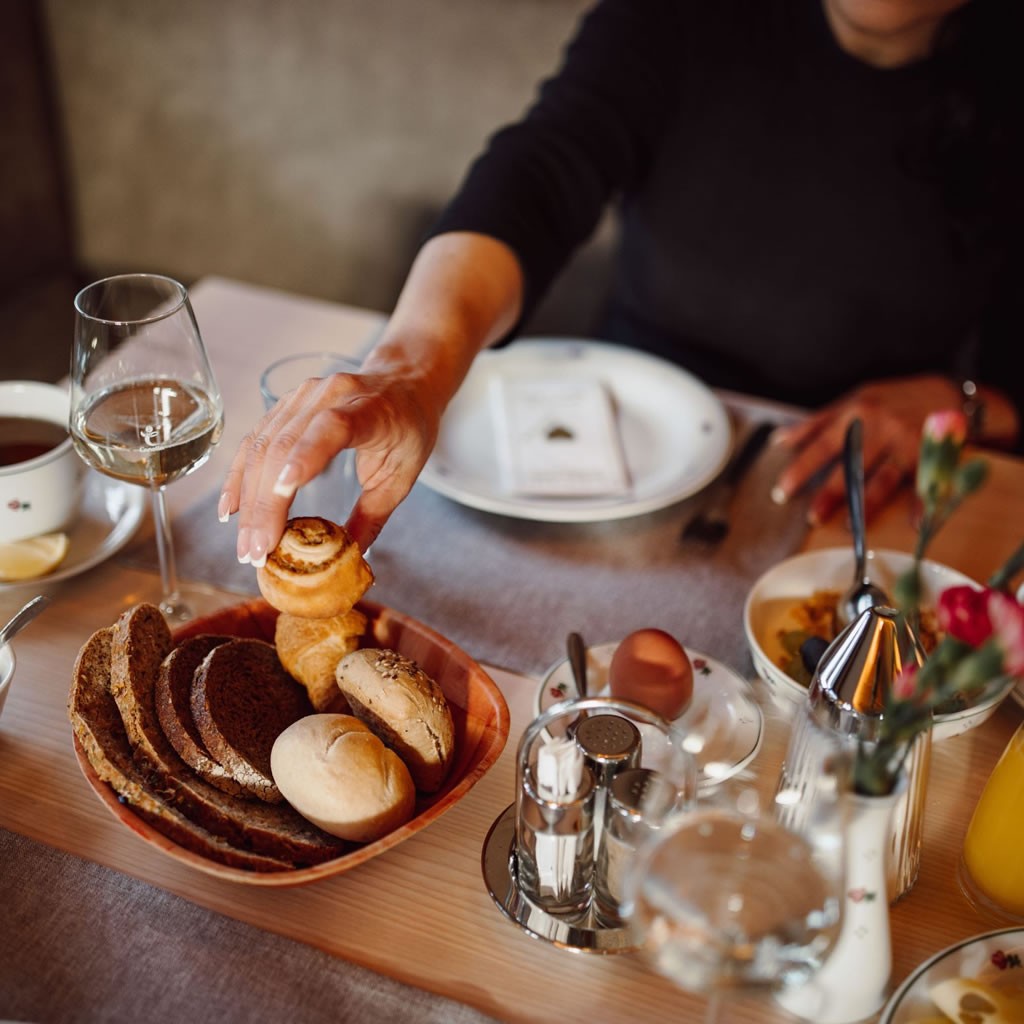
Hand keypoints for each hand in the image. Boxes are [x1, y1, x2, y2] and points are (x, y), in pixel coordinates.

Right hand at [220, 366, 440, 561]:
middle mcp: (330, 395)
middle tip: (258, 551)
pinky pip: (254, 439)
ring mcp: (302, 396)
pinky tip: (231, 508)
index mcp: (369, 409)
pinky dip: (240, 475)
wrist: (404, 382)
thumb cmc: (407, 429)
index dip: (306, 455)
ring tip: (247, 543)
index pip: (332, 427)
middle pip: (285, 444)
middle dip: (266, 503)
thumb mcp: (402, 475)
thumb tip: (347, 561)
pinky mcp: (284, 404)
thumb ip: (374, 516)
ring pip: (263, 445)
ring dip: (249, 498)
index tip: (284, 490)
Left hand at [769, 374, 962, 524]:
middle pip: (852, 465)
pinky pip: (927, 483)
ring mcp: (908, 441)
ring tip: (851, 528)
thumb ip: (816, 423)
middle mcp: (882, 427)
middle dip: (832, 492)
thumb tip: (779, 441)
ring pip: (885, 478)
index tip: (782, 491)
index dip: (802, 469)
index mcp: (857, 412)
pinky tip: (915, 524)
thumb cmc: (892, 399)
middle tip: (813, 516)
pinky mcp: (933, 455)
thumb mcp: (853, 400)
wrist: (948, 391)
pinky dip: (922, 504)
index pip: (823, 444)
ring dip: (868, 504)